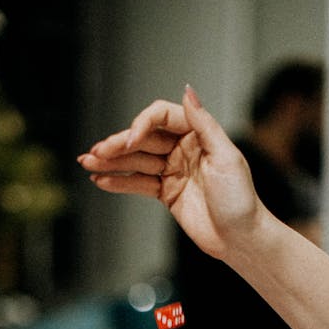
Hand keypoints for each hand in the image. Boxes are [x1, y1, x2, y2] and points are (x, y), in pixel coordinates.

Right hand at [77, 85, 262, 261]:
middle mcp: (183, 149)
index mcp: (198, 134)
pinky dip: (120, 182)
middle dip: (118, 145)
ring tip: (87, 163)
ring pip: (137, 161)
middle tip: (95, 153)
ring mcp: (173, 171)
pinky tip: (101, 180)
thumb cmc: (240, 199)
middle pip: (143, 139)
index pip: (161, 117)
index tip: (129, 140)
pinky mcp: (166, 193)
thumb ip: (204, 123)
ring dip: (111, 162)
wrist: (241, 238)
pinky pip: (139, 183)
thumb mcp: (226, 157)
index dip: (142, 124)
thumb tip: (188, 90)